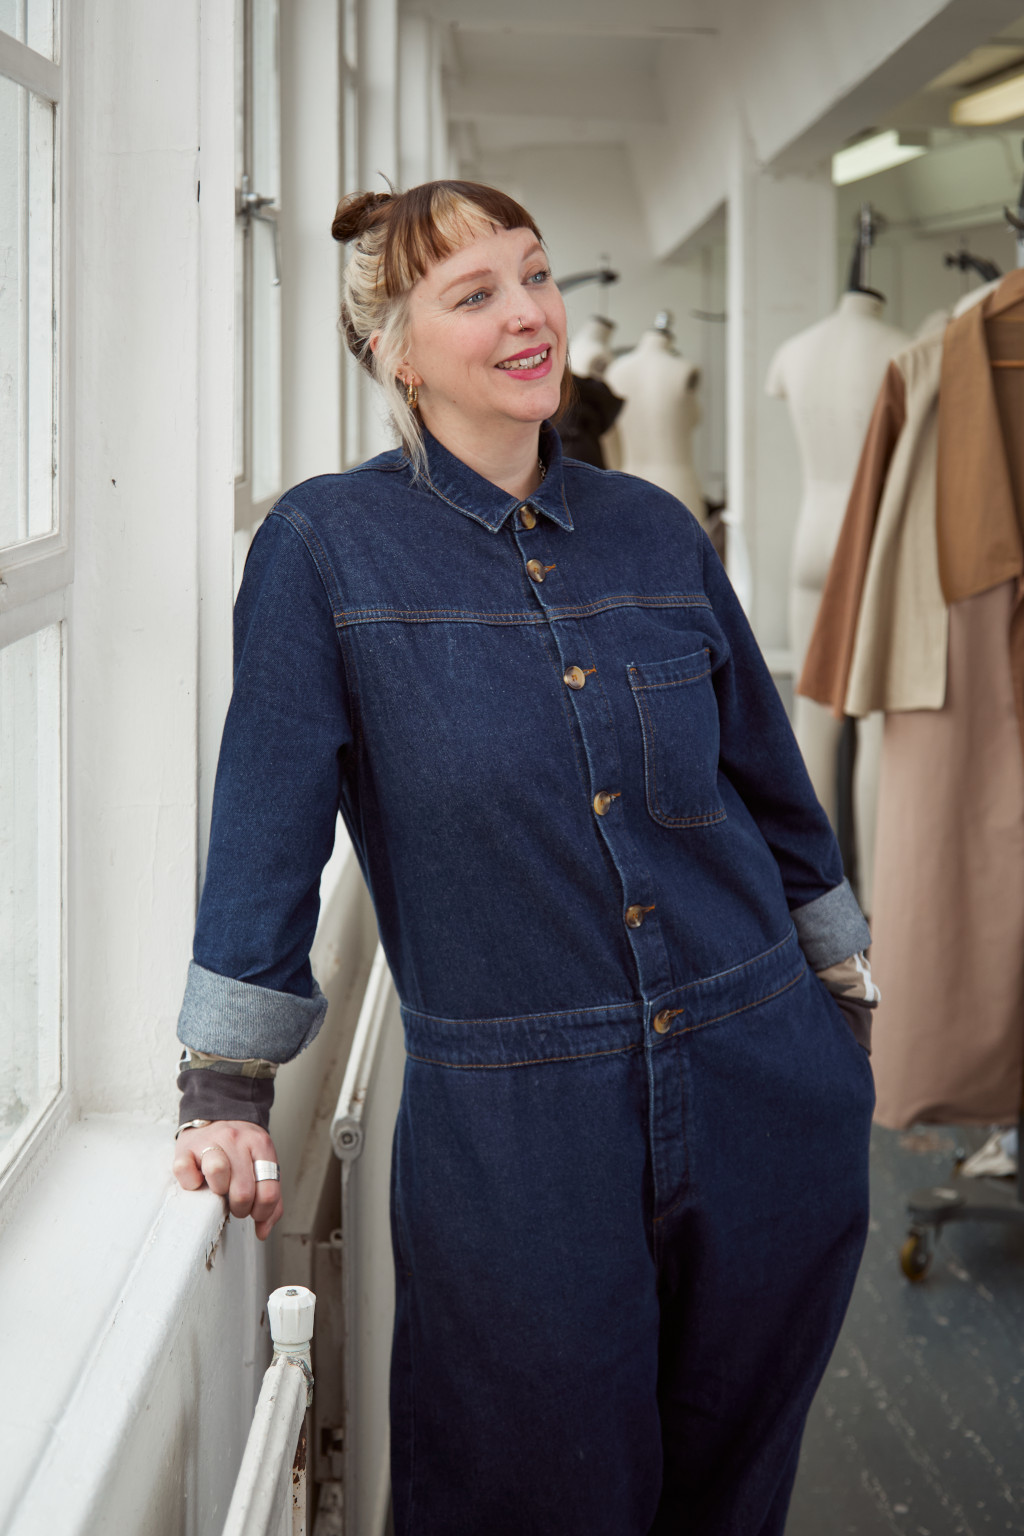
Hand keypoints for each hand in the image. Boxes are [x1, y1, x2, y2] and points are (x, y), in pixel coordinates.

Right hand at [173, 1120, 283, 1240]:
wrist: (216, 1112)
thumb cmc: (240, 1148)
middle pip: (243, 1191)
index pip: (268, 1192)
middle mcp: (236, 1140)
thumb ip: (270, 1197)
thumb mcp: (261, 1164)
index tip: (254, 1212)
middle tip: (235, 1203)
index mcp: (260, 1145)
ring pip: (217, 1172)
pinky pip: (184, 1171)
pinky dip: (190, 1182)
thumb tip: (263, 1231)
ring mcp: (210, 1142)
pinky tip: (197, 1180)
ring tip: (218, 1190)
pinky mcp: (185, 1147)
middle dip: (240, 1208)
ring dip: (218, 1191)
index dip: (261, 1212)